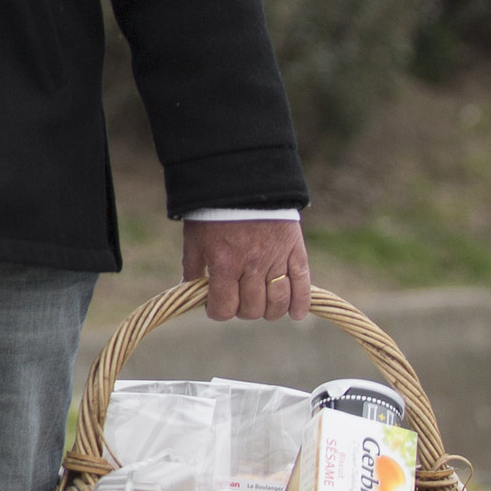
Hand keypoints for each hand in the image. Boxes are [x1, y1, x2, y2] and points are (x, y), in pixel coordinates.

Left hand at [182, 218, 309, 321]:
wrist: (243, 176)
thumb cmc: (213, 208)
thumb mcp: (194, 238)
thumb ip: (192, 267)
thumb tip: (188, 290)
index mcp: (224, 264)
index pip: (224, 309)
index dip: (218, 311)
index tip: (217, 304)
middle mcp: (252, 266)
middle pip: (252, 309)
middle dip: (243, 310)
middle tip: (239, 298)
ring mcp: (276, 259)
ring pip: (277, 303)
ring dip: (270, 311)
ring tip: (264, 305)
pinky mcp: (295, 250)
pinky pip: (302, 285)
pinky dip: (301, 304)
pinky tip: (296, 314)